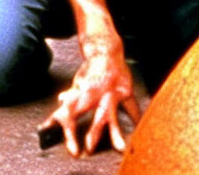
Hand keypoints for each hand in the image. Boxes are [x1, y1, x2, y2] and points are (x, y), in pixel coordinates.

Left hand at [39, 38, 140, 157]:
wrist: (107, 50)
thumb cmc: (91, 68)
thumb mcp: (77, 83)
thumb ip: (71, 96)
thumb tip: (61, 102)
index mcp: (83, 93)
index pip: (72, 113)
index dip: (69, 129)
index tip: (71, 145)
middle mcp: (98, 93)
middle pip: (95, 115)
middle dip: (94, 132)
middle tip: (90, 148)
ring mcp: (114, 91)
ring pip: (115, 112)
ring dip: (116, 131)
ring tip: (120, 147)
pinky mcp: (126, 89)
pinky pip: (131, 106)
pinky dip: (134, 117)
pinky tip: (136, 127)